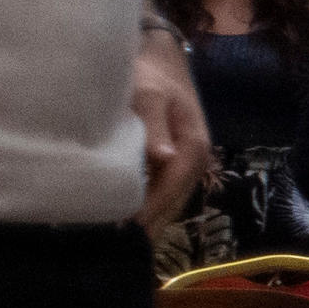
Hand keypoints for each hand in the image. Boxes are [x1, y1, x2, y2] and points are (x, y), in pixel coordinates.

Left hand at [129, 29, 212, 234]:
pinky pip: (161, 193)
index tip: (121, 232)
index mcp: (193, 147)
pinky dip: (145, 208)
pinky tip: (123, 219)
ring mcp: (184, 165)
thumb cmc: (150, 75)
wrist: (158, 59)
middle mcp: (194, 161)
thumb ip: (154, 126)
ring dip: (146, 220)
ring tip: (116, 242)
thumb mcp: (149, 95)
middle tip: (114, 248)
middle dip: (147, 224)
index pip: (171, 189)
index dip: (148, 212)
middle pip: (172, 203)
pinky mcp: (172, 165)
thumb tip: (162, 160)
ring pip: (168, 203)